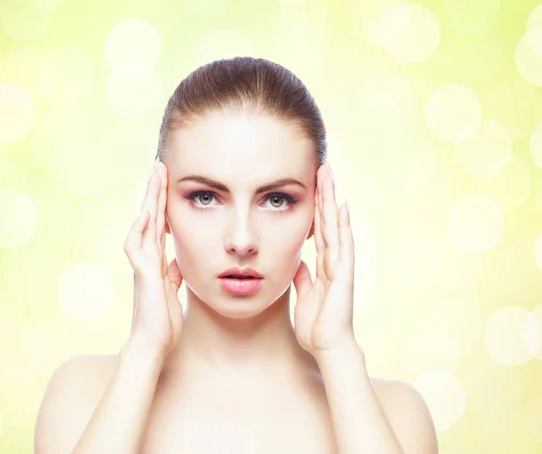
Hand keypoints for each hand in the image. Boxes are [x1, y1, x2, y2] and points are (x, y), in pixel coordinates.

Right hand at [122, 159, 183, 359]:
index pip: (159, 224)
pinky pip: (137, 249)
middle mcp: (147, 259)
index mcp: (156, 261)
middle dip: (155, 191)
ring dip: (149, 201)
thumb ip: (173, 273)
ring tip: (155, 176)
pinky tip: (147, 213)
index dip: (163, 202)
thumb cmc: (162, 321)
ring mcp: (143, 266)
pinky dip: (140, 231)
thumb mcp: (173, 290)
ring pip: (143, 226)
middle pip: (150, 217)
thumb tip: (177, 261)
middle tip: (159, 165)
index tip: (166, 181)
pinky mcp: (143, 277)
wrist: (153, 345)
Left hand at [292, 161, 356, 358]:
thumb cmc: (317, 325)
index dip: (316, 206)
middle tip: (322, 167)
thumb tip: (298, 262)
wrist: (327, 347)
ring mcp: (340, 266)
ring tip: (329, 175)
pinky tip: (342, 206)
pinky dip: (343, 226)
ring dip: (332, 200)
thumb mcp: (304, 294)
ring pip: (336, 226)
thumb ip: (303, 276)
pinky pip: (343, 245)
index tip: (312, 184)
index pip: (319, 228)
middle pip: (328, 220)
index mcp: (323, 265)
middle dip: (324, 194)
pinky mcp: (343, 275)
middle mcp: (333, 260)